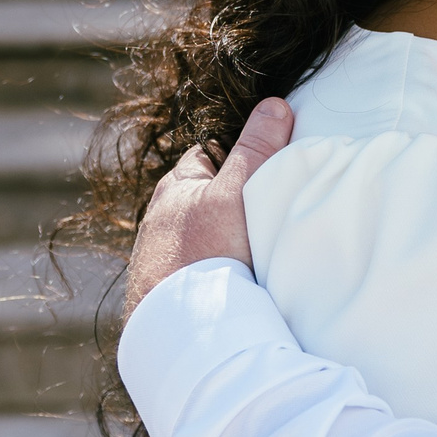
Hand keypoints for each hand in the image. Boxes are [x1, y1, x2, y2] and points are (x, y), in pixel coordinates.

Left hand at [124, 97, 293, 319]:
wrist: (178, 331)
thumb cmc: (204, 255)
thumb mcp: (236, 194)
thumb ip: (256, 151)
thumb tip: (274, 104)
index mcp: (175, 186)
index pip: (214, 153)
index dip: (245, 155)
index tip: (273, 167)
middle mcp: (161, 218)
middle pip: (210, 194)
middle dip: (236, 200)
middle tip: (269, 212)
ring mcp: (161, 257)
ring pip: (203, 233)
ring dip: (225, 239)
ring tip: (255, 252)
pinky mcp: (167, 290)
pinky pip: (198, 267)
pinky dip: (215, 268)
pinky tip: (235, 281)